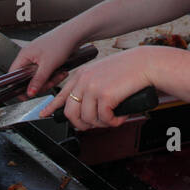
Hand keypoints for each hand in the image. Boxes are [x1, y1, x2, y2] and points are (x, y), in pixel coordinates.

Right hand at [8, 22, 83, 94]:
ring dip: (50, 79)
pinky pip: (45, 73)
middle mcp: (28, 57)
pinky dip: (53, 75)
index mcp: (24, 56)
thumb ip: (38, 80)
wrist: (73, 34)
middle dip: (41, 83)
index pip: (13, 75)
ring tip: (60, 75)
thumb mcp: (48, 65)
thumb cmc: (60, 43)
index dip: (17, 87)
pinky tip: (61, 72)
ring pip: (39, 77)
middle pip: (28, 78)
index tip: (25, 96)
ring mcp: (37, 58)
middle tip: (51, 83)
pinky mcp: (45, 60)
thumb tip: (29, 93)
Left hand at [38, 47, 161, 129]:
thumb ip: (91, 86)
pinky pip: (104, 119)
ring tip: (113, 118)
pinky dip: (114, 122)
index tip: (44, 114)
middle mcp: (84, 80)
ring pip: (88, 119)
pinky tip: (120, 116)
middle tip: (95, 125)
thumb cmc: (129, 69)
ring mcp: (93, 87)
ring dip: (102, 124)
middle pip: (70, 113)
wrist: (146, 64)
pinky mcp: (105, 95)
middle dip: (82, 125)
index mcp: (81, 74)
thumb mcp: (103, 73)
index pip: (61, 94)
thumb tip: (86, 108)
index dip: (51, 107)